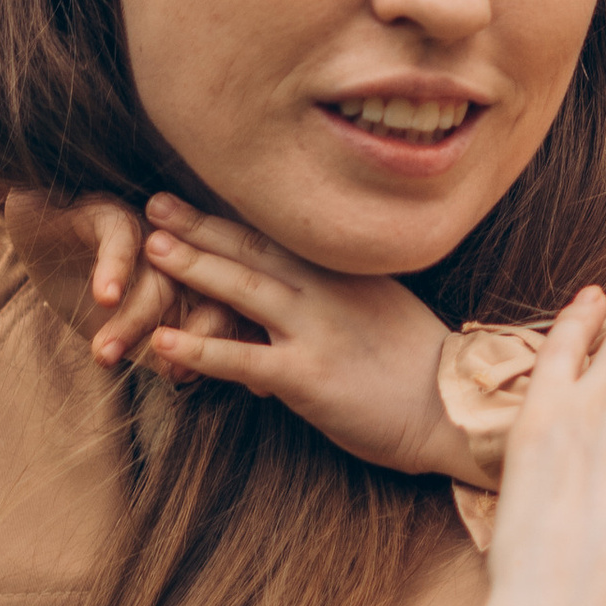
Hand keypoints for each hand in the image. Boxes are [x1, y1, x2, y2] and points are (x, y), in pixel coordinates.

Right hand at [1, 186, 237, 373]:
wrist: (32, 235)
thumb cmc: (86, 285)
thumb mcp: (121, 324)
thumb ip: (155, 346)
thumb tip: (185, 373)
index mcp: (192, 276)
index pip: (221, 309)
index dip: (209, 343)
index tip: (184, 376)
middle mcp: (178, 250)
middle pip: (196, 295)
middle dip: (182, 337)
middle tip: (169, 373)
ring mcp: (146, 228)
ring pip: (158, 275)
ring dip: (133, 319)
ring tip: (106, 352)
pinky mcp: (109, 210)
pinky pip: (122, 236)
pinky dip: (115, 268)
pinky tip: (105, 297)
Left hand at [134, 199, 464, 471]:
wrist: (454, 408)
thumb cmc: (423, 367)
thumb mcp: (384, 311)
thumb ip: (341, 298)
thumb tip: (303, 299)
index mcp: (346, 273)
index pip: (279, 237)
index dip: (232, 216)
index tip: (194, 197)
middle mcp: (328, 291)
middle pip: (254, 249)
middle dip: (200, 226)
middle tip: (155, 205)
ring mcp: (317, 331)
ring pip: (244, 290)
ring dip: (195, 267)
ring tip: (152, 250)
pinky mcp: (307, 376)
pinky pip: (243, 359)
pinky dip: (200, 349)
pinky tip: (164, 343)